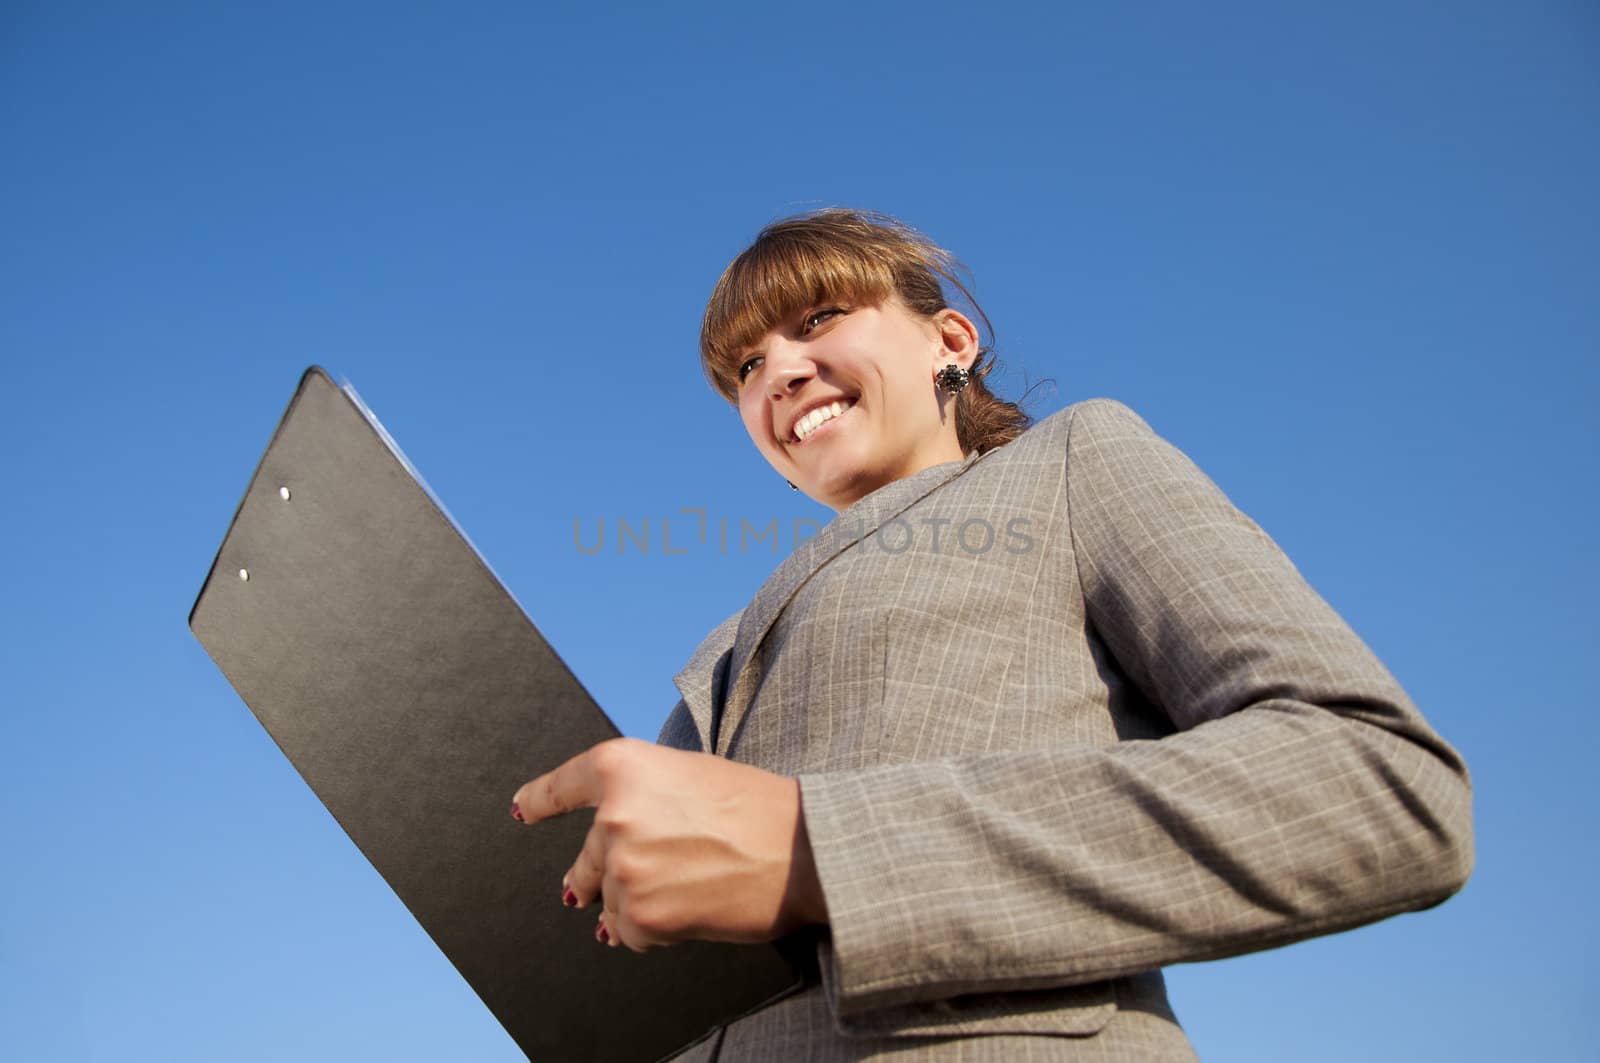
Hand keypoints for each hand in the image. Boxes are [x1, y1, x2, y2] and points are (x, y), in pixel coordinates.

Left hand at [511, 738, 827, 951]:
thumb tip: (604, 850)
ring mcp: (624, 868)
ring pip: (608, 900)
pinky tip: (693, 907)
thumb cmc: (758, 807)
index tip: (523, 810)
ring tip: (692, 884)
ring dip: (641, 900)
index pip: (564, 786)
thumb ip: (639, 797)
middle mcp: (612, 815)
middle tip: (661, 868)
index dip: (540, 800)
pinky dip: (656, 928)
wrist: (803, 850)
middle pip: (586, 859)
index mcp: (623, 766)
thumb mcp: (689, 774)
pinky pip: (629, 932)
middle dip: (608, 872)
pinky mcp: (641, 915)